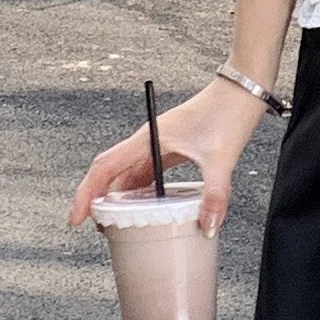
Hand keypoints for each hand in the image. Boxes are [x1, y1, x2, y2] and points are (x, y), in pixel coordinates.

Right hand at [67, 76, 268, 232]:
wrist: (242, 90)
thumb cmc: (227, 113)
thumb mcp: (221, 159)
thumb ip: (214, 195)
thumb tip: (208, 226)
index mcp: (148, 139)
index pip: (104, 168)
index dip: (86, 194)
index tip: (77, 218)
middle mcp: (147, 141)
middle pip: (110, 173)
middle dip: (99, 201)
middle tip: (101, 230)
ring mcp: (157, 144)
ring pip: (128, 174)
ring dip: (120, 199)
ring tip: (120, 225)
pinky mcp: (170, 148)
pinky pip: (146, 173)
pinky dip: (141, 192)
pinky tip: (148, 208)